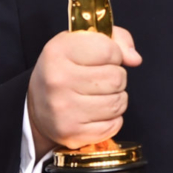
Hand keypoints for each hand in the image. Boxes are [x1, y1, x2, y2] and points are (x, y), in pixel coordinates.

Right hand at [27, 26, 140, 154]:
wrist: (37, 105)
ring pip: (118, 103)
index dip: (114, 53)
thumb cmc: (65, 68)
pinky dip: (112, 119)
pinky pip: (114, 125)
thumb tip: (135, 59)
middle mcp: (58, 80)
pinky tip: (97, 112)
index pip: (109, 50)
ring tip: (99, 95)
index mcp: (59, 51)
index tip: (104, 57)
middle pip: (117, 78)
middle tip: (101, 79)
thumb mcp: (82, 42)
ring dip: (116, 98)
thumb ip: (115, 39)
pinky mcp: (71, 133)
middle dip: (116, 77)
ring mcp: (64, 110)